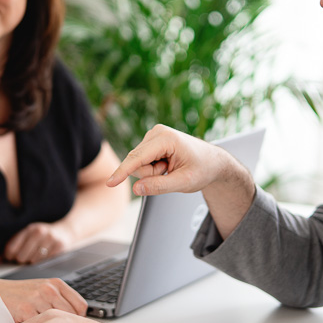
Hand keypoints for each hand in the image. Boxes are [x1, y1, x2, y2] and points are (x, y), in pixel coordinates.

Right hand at [0, 277, 87, 322]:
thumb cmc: (18, 295)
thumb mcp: (43, 292)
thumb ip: (59, 301)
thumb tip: (78, 321)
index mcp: (57, 284)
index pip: (80, 306)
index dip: (78, 321)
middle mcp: (49, 289)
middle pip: (71, 317)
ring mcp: (38, 298)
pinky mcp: (25, 309)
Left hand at [4, 222, 74, 263]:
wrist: (65, 232)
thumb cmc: (41, 237)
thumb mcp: (26, 238)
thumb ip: (9, 249)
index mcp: (28, 228)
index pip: (11, 249)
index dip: (9, 256)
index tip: (12, 256)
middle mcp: (39, 231)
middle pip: (21, 257)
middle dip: (22, 260)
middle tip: (27, 256)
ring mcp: (50, 239)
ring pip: (33, 262)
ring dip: (33, 262)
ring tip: (37, 256)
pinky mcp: (59, 247)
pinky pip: (45, 263)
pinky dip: (44, 263)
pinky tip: (46, 256)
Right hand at [106, 124, 230, 196]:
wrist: (212, 161)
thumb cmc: (203, 169)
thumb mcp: (184, 182)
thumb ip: (159, 187)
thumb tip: (136, 189)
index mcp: (166, 138)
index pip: (138, 158)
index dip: (123, 172)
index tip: (109, 183)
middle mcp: (156, 133)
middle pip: (136, 163)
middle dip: (150, 174)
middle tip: (169, 173)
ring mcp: (152, 136)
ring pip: (137, 164)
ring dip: (152, 172)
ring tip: (170, 168)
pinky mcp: (150, 142)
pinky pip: (141, 162)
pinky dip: (153, 169)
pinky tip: (166, 165)